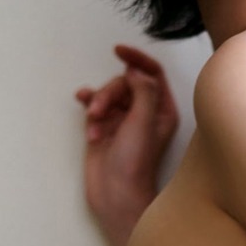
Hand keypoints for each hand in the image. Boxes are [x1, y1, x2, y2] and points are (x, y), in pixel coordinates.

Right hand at [75, 45, 178, 245]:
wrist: (115, 195)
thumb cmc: (135, 164)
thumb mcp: (143, 123)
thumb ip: (143, 91)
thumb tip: (134, 70)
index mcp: (161, 110)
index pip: (152, 73)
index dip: (137, 58)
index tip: (118, 50)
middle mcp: (144, 113)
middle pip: (125, 83)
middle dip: (108, 92)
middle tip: (99, 112)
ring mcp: (123, 120)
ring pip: (107, 94)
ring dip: (97, 105)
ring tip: (94, 127)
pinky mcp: (105, 128)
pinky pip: (95, 105)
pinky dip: (88, 107)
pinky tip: (83, 107)